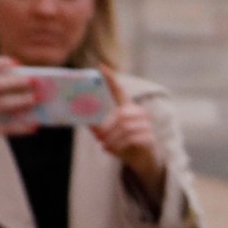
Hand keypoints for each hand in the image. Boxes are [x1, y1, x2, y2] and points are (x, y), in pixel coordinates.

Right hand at [0, 55, 37, 170]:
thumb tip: (23, 78)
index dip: (0, 62)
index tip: (17, 63)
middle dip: (18, 82)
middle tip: (36, 82)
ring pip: (2, 105)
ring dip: (23, 101)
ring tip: (38, 99)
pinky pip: (5, 128)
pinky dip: (21, 126)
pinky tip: (34, 126)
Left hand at [90, 65, 164, 200]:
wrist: (142, 160)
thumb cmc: (123, 143)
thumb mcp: (108, 134)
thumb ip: (96, 125)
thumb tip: (78, 116)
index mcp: (126, 108)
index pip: (119, 90)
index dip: (110, 79)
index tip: (101, 66)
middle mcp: (138, 113)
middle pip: (120, 115)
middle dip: (107, 128)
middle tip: (99, 138)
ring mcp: (146, 125)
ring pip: (124, 128)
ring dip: (111, 139)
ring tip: (105, 146)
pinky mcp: (149, 137)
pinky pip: (130, 139)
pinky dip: (118, 146)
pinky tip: (113, 151)